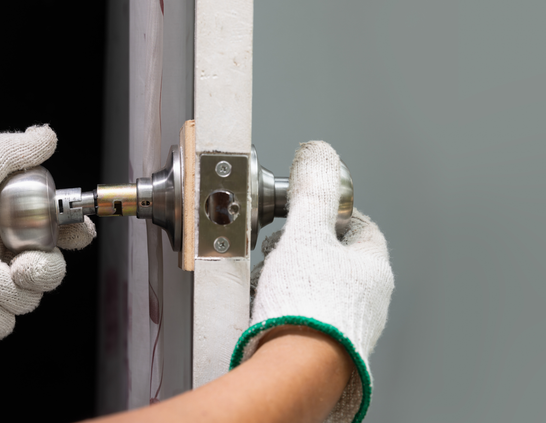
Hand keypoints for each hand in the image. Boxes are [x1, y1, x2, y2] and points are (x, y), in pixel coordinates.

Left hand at [0, 125, 95, 345]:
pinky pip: (0, 325)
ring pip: (27, 301)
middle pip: (51, 271)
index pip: (52, 229)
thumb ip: (7, 155)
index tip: (78, 233)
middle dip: (42, 270)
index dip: (71, 233)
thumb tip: (46, 135)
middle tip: (22, 266)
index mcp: (0, 224)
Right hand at [232, 142, 393, 421]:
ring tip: (273, 276)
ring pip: (327, 289)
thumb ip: (312, 195)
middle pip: (343, 260)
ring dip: (300, 278)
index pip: (364, 228)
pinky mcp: (329, 347)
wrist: (298, 368)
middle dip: (311, 248)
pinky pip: (313, 315)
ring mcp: (351, 325)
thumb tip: (320, 156)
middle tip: (286, 245)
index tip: (317, 212)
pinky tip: (271, 306)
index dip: (338, 216)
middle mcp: (369, 299)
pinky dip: (293, 305)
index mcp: (373, 268)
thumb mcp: (306, 235)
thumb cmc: (310, 307)